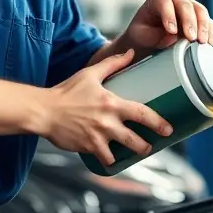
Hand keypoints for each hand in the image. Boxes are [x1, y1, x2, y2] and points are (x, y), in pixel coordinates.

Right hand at [43, 49, 173, 166]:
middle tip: (150, 146)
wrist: (44, 110)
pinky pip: (104, 158)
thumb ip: (113, 63)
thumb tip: (131, 53)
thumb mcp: (90, 74)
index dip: (158, 122)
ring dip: (131, 154)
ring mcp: (97, 137)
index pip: (142, 114)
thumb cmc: (66, 91)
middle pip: (135, 139)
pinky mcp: (88, 147)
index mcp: (111, 103)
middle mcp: (107, 122)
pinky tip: (112, 158)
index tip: (168, 130)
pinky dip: (109, 159)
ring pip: (121, 151)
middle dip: (146, 146)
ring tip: (136, 152)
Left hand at [121, 0, 212, 55]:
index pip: (164, 2)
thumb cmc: (143, 35)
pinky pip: (209, 21)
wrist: (149, 41)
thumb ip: (153, 35)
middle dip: (190, 22)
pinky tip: (209, 42)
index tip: (171, 31)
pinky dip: (210, 32)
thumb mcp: (141, 35)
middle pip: (186, 5)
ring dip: (203, 26)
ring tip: (202, 42)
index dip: (169, 15)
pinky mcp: (198, 18)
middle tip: (191, 38)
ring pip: (200, 10)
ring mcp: (189, 6)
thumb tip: (174, 37)